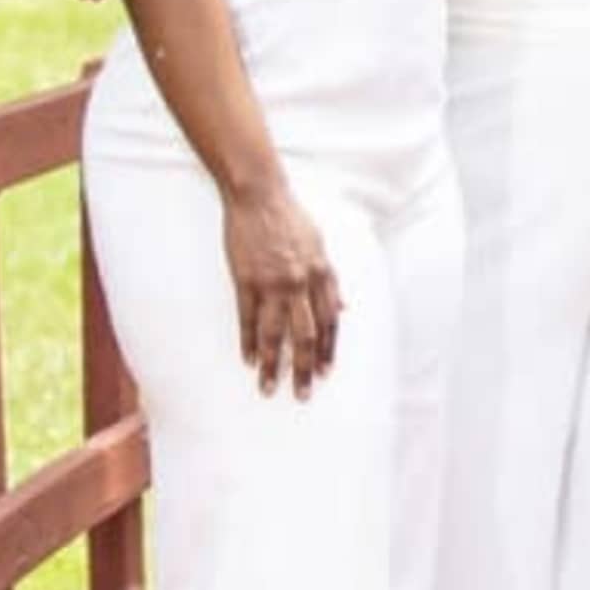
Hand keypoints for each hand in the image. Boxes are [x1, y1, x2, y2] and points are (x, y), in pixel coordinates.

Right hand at [222, 184, 341, 397]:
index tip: (326, 373)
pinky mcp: (246, 281)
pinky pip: (247, 319)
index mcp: (322, 274)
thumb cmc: (291, 219)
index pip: (329, 322)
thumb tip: (344, 308)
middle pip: (305, 336)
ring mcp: (272, 283)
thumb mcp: (321, 246)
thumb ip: (331, 281)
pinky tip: (248, 360)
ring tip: (268, 388)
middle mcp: (301, 283)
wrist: (260, 196)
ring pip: (274, 334)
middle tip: (303, 394)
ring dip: (272, 364)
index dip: (329, 349)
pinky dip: (248, 342)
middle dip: (305, 368)